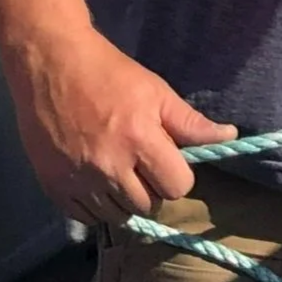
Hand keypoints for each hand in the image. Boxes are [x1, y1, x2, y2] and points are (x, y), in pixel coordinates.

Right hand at [3, 27, 236, 224]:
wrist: (51, 64)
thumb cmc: (109, 73)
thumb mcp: (156, 91)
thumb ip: (190, 123)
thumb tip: (229, 137)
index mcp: (140, 139)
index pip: (177, 186)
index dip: (177, 175)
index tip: (167, 160)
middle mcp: (109, 166)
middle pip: (147, 205)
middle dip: (151, 188)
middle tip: (141, 166)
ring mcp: (79, 180)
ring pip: (117, 216)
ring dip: (124, 200)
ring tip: (118, 173)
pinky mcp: (54, 188)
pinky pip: (86, 218)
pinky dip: (95, 206)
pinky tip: (95, 182)